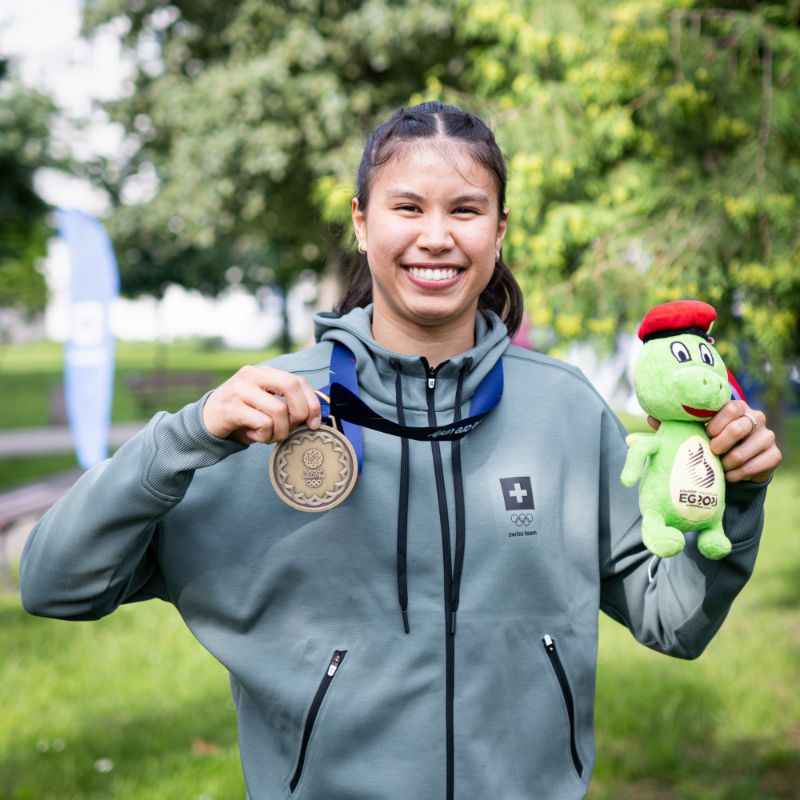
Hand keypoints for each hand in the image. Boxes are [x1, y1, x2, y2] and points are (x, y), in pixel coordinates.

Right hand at [202, 365, 321, 444]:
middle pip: (291, 386)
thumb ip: (287, 404)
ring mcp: (240, 389)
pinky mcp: (231, 407)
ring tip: (270, 436)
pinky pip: (262, 423)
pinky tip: (255, 437)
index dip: (312, 403)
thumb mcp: (266, 405)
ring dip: (280, 431)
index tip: (314, 424)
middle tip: (292, 430)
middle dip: (299, 414)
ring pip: (278, 410)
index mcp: (265, 372)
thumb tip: (314, 417)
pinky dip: (264, 436)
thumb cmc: (243, 416)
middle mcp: (252, 375)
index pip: (298, 381)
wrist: (207, 422)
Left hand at [646, 401, 780, 482]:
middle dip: (722, 443)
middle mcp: (754, 417)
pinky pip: (759, 463)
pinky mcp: (774, 454)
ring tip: (719, 466)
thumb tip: (650, 418)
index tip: (705, 434)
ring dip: (730, 461)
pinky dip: (741, 472)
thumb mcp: (692, 433)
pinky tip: (730, 476)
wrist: (734, 465)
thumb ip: (673, 425)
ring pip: (749, 448)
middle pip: (740, 427)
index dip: (716, 422)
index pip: (730, 406)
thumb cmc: (708, 443)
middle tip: (711, 452)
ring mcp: (767, 435)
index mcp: (735, 407)